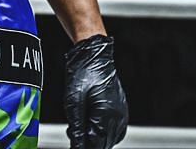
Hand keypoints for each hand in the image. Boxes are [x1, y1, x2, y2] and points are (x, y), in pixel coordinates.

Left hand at [64, 34, 127, 148]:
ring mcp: (122, 114)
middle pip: (104, 142)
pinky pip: (114, 131)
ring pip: (109, 138)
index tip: (74, 144)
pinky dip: (103, 132)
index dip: (83, 145)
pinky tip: (91, 125)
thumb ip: (76, 125)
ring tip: (80, 127)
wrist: (94, 56)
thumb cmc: (83, 73)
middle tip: (73, 133)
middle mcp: (118, 117)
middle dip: (88, 141)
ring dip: (95, 137)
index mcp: (107, 114)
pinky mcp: (121, 111)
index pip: (96, 142)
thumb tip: (76, 143)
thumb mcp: (73, 100)